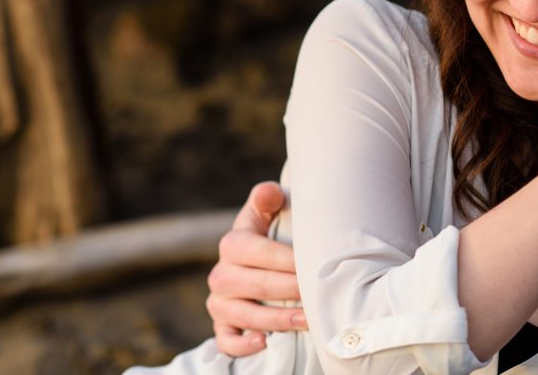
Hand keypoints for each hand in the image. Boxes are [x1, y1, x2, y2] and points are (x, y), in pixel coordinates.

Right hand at [207, 181, 306, 355]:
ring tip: (305, 319)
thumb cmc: (269, 235)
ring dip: (277, 319)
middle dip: (288, 289)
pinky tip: (264, 342)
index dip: (284, 259)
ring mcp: (220, 302)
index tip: (310, 263)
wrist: (255, 262)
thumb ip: (267, 198)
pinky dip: (242, 345)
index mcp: (232, 244)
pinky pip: (226, 341)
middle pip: (255, 285)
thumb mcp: (266, 213)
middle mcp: (221, 274)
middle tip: (317, 292)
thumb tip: (270, 192)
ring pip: (244, 315)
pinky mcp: (222, 326)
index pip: (256, 251)